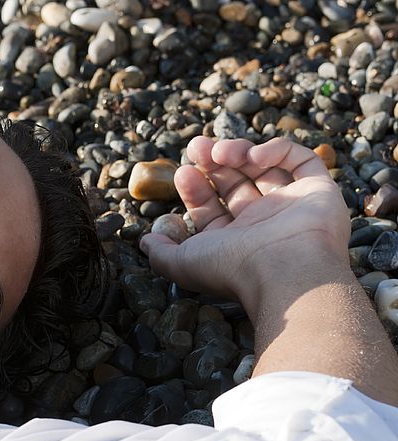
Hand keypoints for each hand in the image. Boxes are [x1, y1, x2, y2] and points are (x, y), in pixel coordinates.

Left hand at [139, 137, 350, 304]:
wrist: (284, 271)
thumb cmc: (232, 269)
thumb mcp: (182, 263)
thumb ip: (161, 252)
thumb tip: (145, 241)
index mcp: (233, 241)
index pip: (211, 207)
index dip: (194, 188)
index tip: (182, 172)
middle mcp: (262, 224)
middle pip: (236, 183)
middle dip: (213, 162)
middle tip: (196, 147)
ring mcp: (290, 206)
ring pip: (264, 168)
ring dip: (238, 152)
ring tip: (222, 152)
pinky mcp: (318, 191)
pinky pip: (301, 161)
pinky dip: (277, 150)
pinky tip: (255, 156)